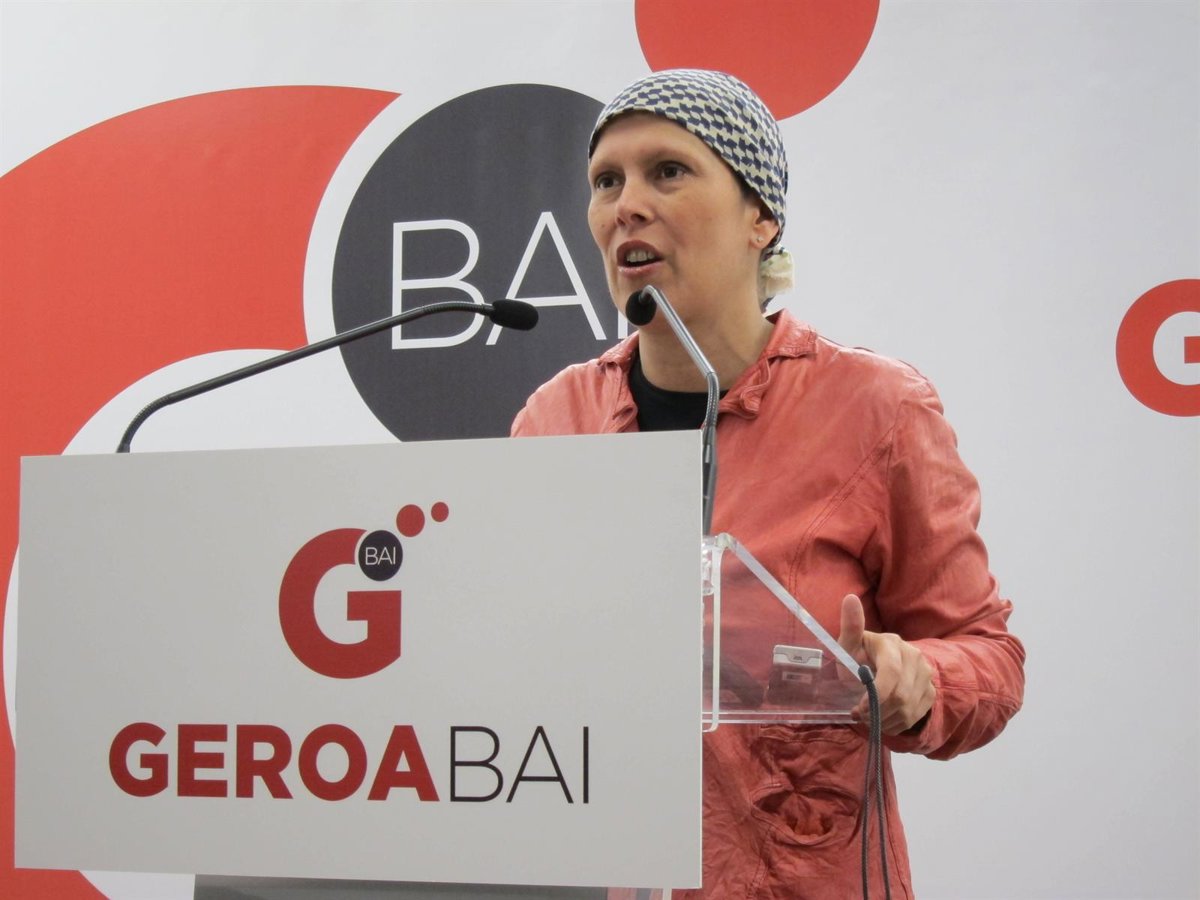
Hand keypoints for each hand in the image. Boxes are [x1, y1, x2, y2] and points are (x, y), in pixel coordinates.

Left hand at [837, 594, 934, 734]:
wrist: (876, 670)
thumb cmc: (857, 658)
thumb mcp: (848, 646)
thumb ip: (850, 627)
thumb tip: (849, 598)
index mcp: (892, 643)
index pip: (891, 672)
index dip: (876, 695)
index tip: (858, 709)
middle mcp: (913, 656)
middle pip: (901, 695)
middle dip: (877, 711)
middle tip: (860, 715)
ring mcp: (925, 674)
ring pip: (908, 709)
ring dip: (884, 720)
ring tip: (869, 717)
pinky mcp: (930, 691)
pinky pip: (915, 717)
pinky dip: (895, 724)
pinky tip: (882, 718)